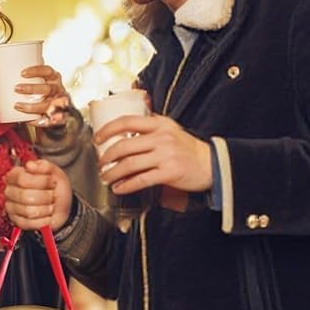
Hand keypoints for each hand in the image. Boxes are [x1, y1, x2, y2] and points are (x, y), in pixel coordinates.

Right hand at [3, 159, 73, 231]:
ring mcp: (11, 207)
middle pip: (24, 196)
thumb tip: (29, 165)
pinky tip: (47, 215)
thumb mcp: (55, 173)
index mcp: (16, 175)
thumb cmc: (56, 188)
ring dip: (46, 209)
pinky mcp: (17, 222)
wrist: (62, 207)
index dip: (41, 181)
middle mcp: (10, 190)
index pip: (22, 179)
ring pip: (28, 211)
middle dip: (45, 197)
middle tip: (52, 195)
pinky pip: (29, 223)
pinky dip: (44, 221)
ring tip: (50, 205)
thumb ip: (44, 166)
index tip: (52, 182)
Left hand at [12, 64, 71, 127]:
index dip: (36, 71)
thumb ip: (24, 80)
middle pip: (47, 88)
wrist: (55, 112)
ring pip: (48, 105)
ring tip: (18, 106)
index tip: (22, 73)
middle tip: (16, 88)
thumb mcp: (38, 83)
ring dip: (32, 106)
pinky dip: (41, 121)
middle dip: (32, 88)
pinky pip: (51, 121)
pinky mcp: (59, 117)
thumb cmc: (40, 94)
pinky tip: (30, 120)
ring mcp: (59, 104)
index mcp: (54, 79)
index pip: (48, 71)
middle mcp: (58, 90)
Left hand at [94, 113, 212, 195]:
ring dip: (113, 173)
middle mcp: (162, 137)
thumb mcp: (170, 130)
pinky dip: (126, 185)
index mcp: (159, 124)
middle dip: (106, 157)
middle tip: (100, 164)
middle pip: (124, 146)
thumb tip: (124, 130)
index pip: (127, 121)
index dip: (108, 130)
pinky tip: (119, 188)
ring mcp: (166, 155)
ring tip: (106, 177)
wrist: (212, 164)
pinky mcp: (170, 172)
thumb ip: (150, 128)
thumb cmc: (188, 149)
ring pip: (129, 164)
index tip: (97, 139)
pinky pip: (141, 179)